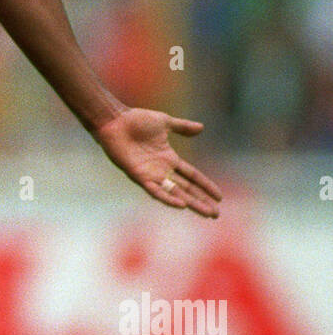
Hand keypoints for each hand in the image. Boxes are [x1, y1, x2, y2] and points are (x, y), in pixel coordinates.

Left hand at [93, 108, 221, 217]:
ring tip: (206, 213)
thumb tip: (201, 128)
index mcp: (169, 158)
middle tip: (216, 214)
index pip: (192, 175)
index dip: (205, 185)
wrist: (115, 120)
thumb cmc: (136, 120)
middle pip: (186, 189)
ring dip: (191, 203)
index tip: (219, 196)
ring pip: (175, 193)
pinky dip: (168, 198)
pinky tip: (181, 204)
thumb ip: (182, 127)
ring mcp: (150, 174)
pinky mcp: (138, 175)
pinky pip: (155, 190)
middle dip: (201, 201)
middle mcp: (161, 170)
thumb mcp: (165, 122)